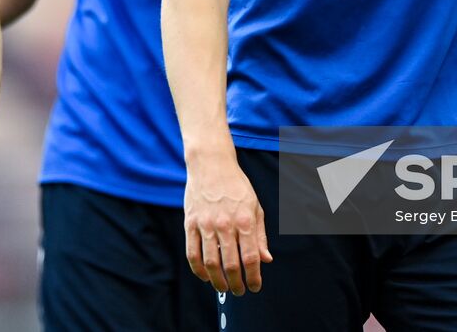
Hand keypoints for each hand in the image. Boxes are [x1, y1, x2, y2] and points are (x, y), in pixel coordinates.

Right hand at [183, 152, 271, 295]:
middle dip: (236, 284)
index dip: (254, 277)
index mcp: (245, 220)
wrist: (211, 164)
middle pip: (231, 265)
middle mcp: (225, 224)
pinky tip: (205, 276)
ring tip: (223, 288)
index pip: (251, 258)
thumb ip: (260, 235)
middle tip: (239, 292)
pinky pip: (193, 254)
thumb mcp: (255, 206)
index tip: (255, 287)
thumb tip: (266, 259)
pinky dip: (199, 270)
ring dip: (218, 281)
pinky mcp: (190, 223)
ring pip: (210, 263)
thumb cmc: (236, 186)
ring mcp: (205, 224)